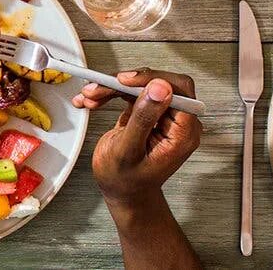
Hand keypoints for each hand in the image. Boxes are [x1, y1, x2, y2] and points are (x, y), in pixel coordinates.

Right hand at [75, 70, 202, 207]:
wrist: (122, 192)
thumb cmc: (126, 181)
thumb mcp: (129, 151)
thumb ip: (144, 119)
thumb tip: (161, 87)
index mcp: (182, 133)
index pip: (179, 90)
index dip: (152, 80)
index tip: (126, 81)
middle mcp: (176, 122)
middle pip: (157, 83)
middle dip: (126, 83)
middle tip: (101, 87)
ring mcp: (161, 117)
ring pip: (140, 86)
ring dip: (112, 88)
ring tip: (90, 96)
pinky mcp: (146, 113)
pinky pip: (130, 93)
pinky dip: (109, 94)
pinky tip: (92, 101)